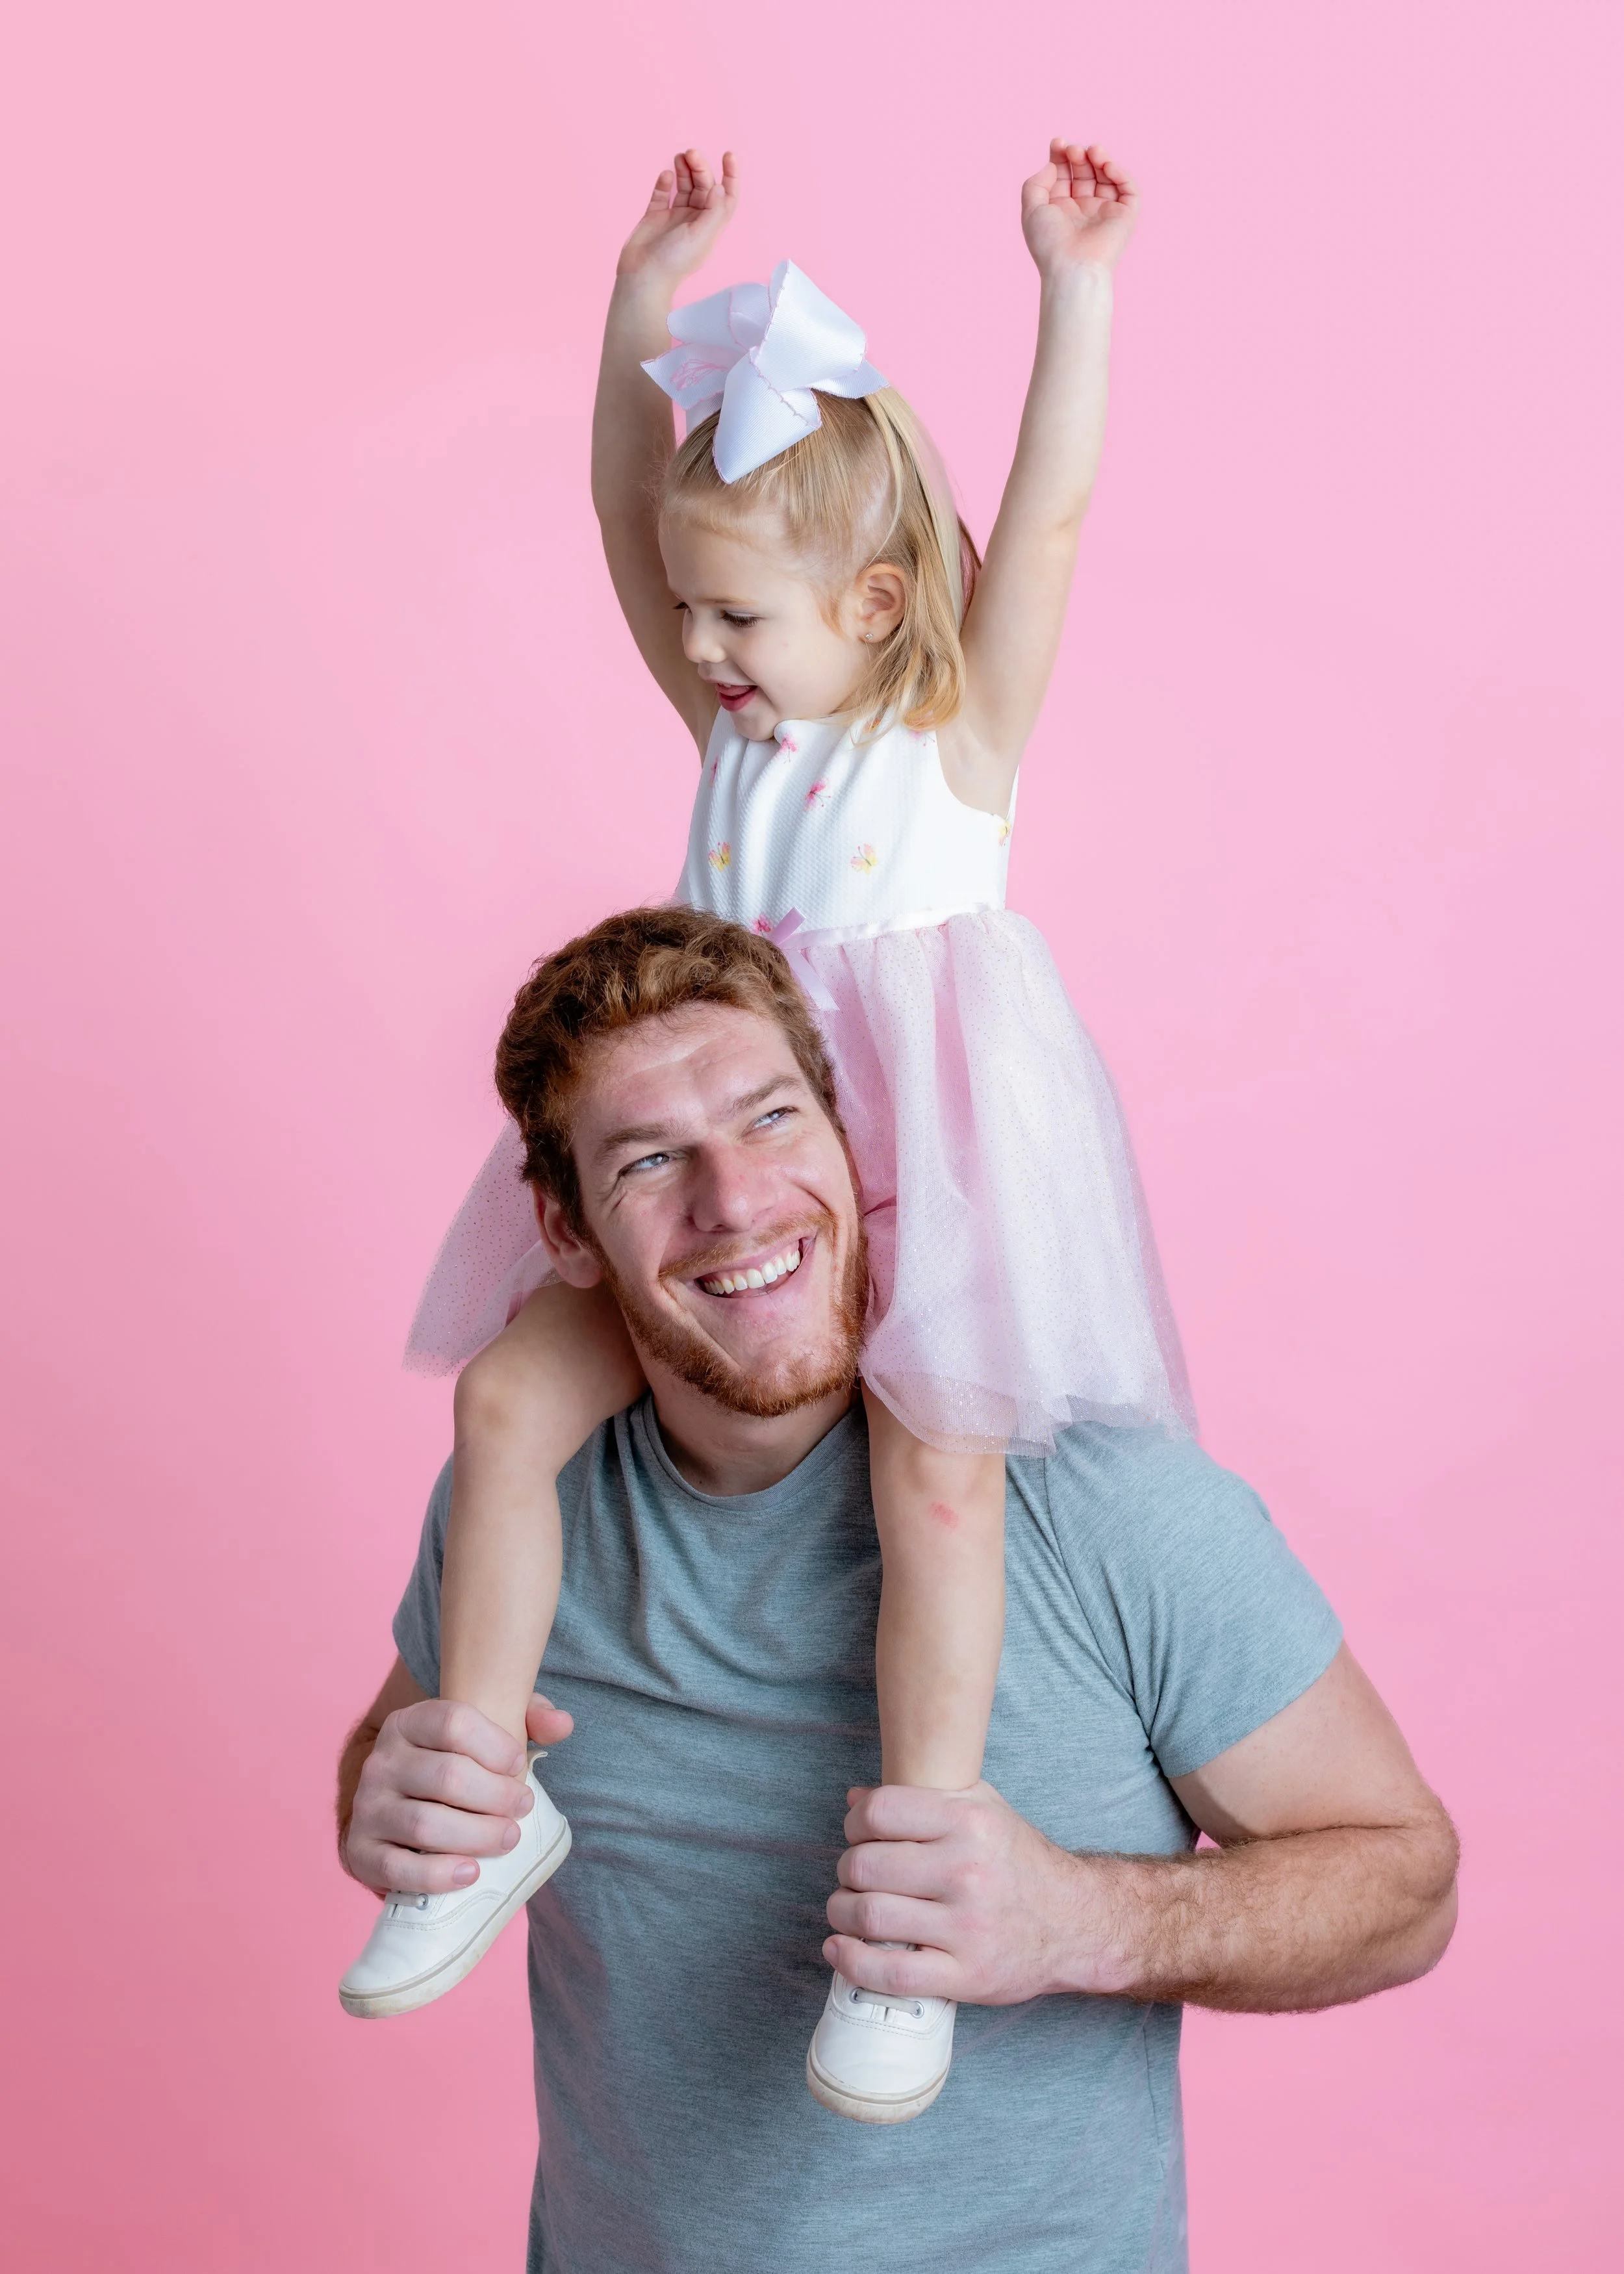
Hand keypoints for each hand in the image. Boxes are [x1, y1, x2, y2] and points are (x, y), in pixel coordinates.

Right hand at [341, 1692, 573, 1895]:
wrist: (399, 1817)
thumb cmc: (454, 1770)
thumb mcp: (486, 1736)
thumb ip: (529, 1719)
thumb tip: (563, 1724)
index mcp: (409, 1723)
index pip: (454, 1721)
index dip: (496, 1745)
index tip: (520, 1766)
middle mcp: (381, 1761)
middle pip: (447, 1775)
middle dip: (497, 1796)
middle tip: (522, 1809)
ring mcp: (367, 1808)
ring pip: (425, 1824)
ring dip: (477, 1835)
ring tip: (508, 1839)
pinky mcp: (361, 1853)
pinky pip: (397, 1868)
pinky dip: (437, 1874)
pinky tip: (470, 1873)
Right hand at [616, 148, 738, 293]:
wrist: (642, 276)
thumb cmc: (674, 262)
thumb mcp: (701, 237)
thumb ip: (714, 212)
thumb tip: (721, 187)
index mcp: (710, 226)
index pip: (726, 197)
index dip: (731, 176)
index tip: (728, 155)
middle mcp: (694, 220)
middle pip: (703, 186)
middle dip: (700, 167)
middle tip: (691, 153)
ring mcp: (674, 217)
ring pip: (684, 186)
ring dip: (684, 169)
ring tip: (680, 157)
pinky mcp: (655, 216)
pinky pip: (662, 193)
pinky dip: (665, 182)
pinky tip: (666, 176)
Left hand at [823, 1780, 1108, 2005]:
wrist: (1076, 1923)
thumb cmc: (1019, 1861)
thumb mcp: (983, 1809)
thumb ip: (923, 1796)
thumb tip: (854, 1797)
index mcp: (969, 1821)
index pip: (879, 1812)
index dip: (854, 1823)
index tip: (857, 1834)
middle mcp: (967, 1871)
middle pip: (865, 1866)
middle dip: (846, 1871)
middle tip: (853, 1876)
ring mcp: (966, 1927)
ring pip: (870, 1918)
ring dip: (842, 1913)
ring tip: (847, 1909)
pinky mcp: (966, 1975)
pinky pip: (890, 1973)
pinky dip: (852, 1962)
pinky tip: (840, 1949)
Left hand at [1021, 140, 1137, 279]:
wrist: (1072, 268)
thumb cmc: (1049, 243)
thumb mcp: (1031, 208)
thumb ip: (1036, 182)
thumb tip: (1052, 164)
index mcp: (1061, 209)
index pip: (1064, 174)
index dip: (1062, 155)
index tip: (1058, 143)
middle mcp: (1083, 209)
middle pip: (1084, 171)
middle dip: (1079, 155)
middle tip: (1074, 150)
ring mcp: (1104, 211)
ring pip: (1106, 176)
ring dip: (1099, 158)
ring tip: (1091, 151)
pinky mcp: (1124, 216)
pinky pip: (1128, 189)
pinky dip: (1120, 173)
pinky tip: (1106, 165)